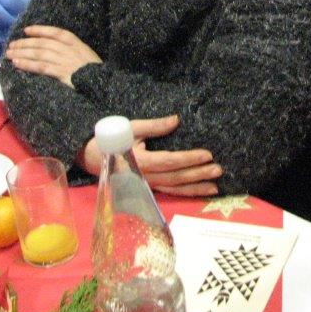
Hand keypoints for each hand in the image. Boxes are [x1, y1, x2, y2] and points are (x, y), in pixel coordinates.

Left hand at [5, 25, 100, 86]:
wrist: (105, 87)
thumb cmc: (97, 76)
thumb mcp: (88, 59)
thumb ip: (73, 54)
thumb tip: (54, 52)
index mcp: (78, 45)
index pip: (57, 33)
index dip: (40, 30)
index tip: (27, 30)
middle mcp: (71, 50)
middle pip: (44, 43)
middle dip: (25, 43)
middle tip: (11, 45)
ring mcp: (66, 61)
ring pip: (40, 53)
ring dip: (22, 53)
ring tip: (9, 54)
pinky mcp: (62, 73)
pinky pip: (41, 66)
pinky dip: (28, 64)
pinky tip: (17, 64)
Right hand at [79, 115, 221, 195]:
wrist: (92, 157)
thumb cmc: (112, 139)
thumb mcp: (131, 128)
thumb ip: (155, 126)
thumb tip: (177, 119)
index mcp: (140, 161)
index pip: (170, 161)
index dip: (189, 158)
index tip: (207, 154)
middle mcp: (145, 177)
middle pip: (176, 177)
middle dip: (198, 174)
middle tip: (218, 169)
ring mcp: (148, 184)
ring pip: (175, 188)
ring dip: (196, 188)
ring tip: (215, 186)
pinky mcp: (150, 187)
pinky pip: (171, 191)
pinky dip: (188, 192)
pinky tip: (202, 191)